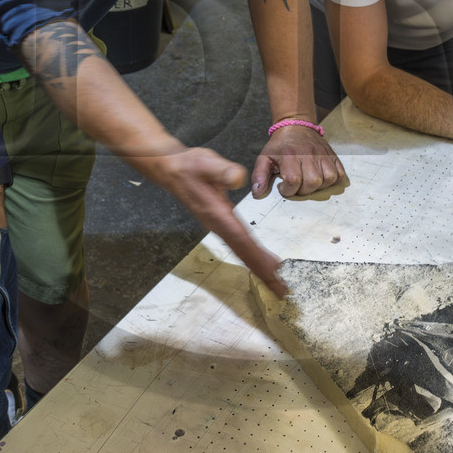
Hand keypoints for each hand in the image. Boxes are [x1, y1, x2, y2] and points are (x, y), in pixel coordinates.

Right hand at [130, 145, 287, 296]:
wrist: (171, 170)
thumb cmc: (189, 166)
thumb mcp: (206, 162)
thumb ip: (222, 170)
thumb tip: (238, 177)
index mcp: (218, 214)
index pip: (242, 240)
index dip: (258, 257)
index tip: (274, 272)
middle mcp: (218, 226)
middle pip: (243, 254)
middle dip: (262, 272)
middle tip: (281, 289)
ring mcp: (218, 227)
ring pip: (241, 252)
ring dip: (258, 268)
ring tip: (275, 281)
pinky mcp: (219, 224)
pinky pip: (238, 245)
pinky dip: (251, 256)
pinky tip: (259, 260)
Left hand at [252, 124, 345, 198]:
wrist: (295, 126)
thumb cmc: (280, 145)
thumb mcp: (264, 158)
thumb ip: (259, 175)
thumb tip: (257, 193)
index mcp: (290, 155)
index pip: (294, 181)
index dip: (288, 190)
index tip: (283, 187)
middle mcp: (308, 154)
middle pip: (313, 182)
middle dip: (303, 191)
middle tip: (296, 185)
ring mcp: (322, 154)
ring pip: (328, 179)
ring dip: (319, 186)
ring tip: (309, 182)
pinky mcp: (332, 155)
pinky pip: (340, 173)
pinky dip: (333, 180)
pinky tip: (321, 178)